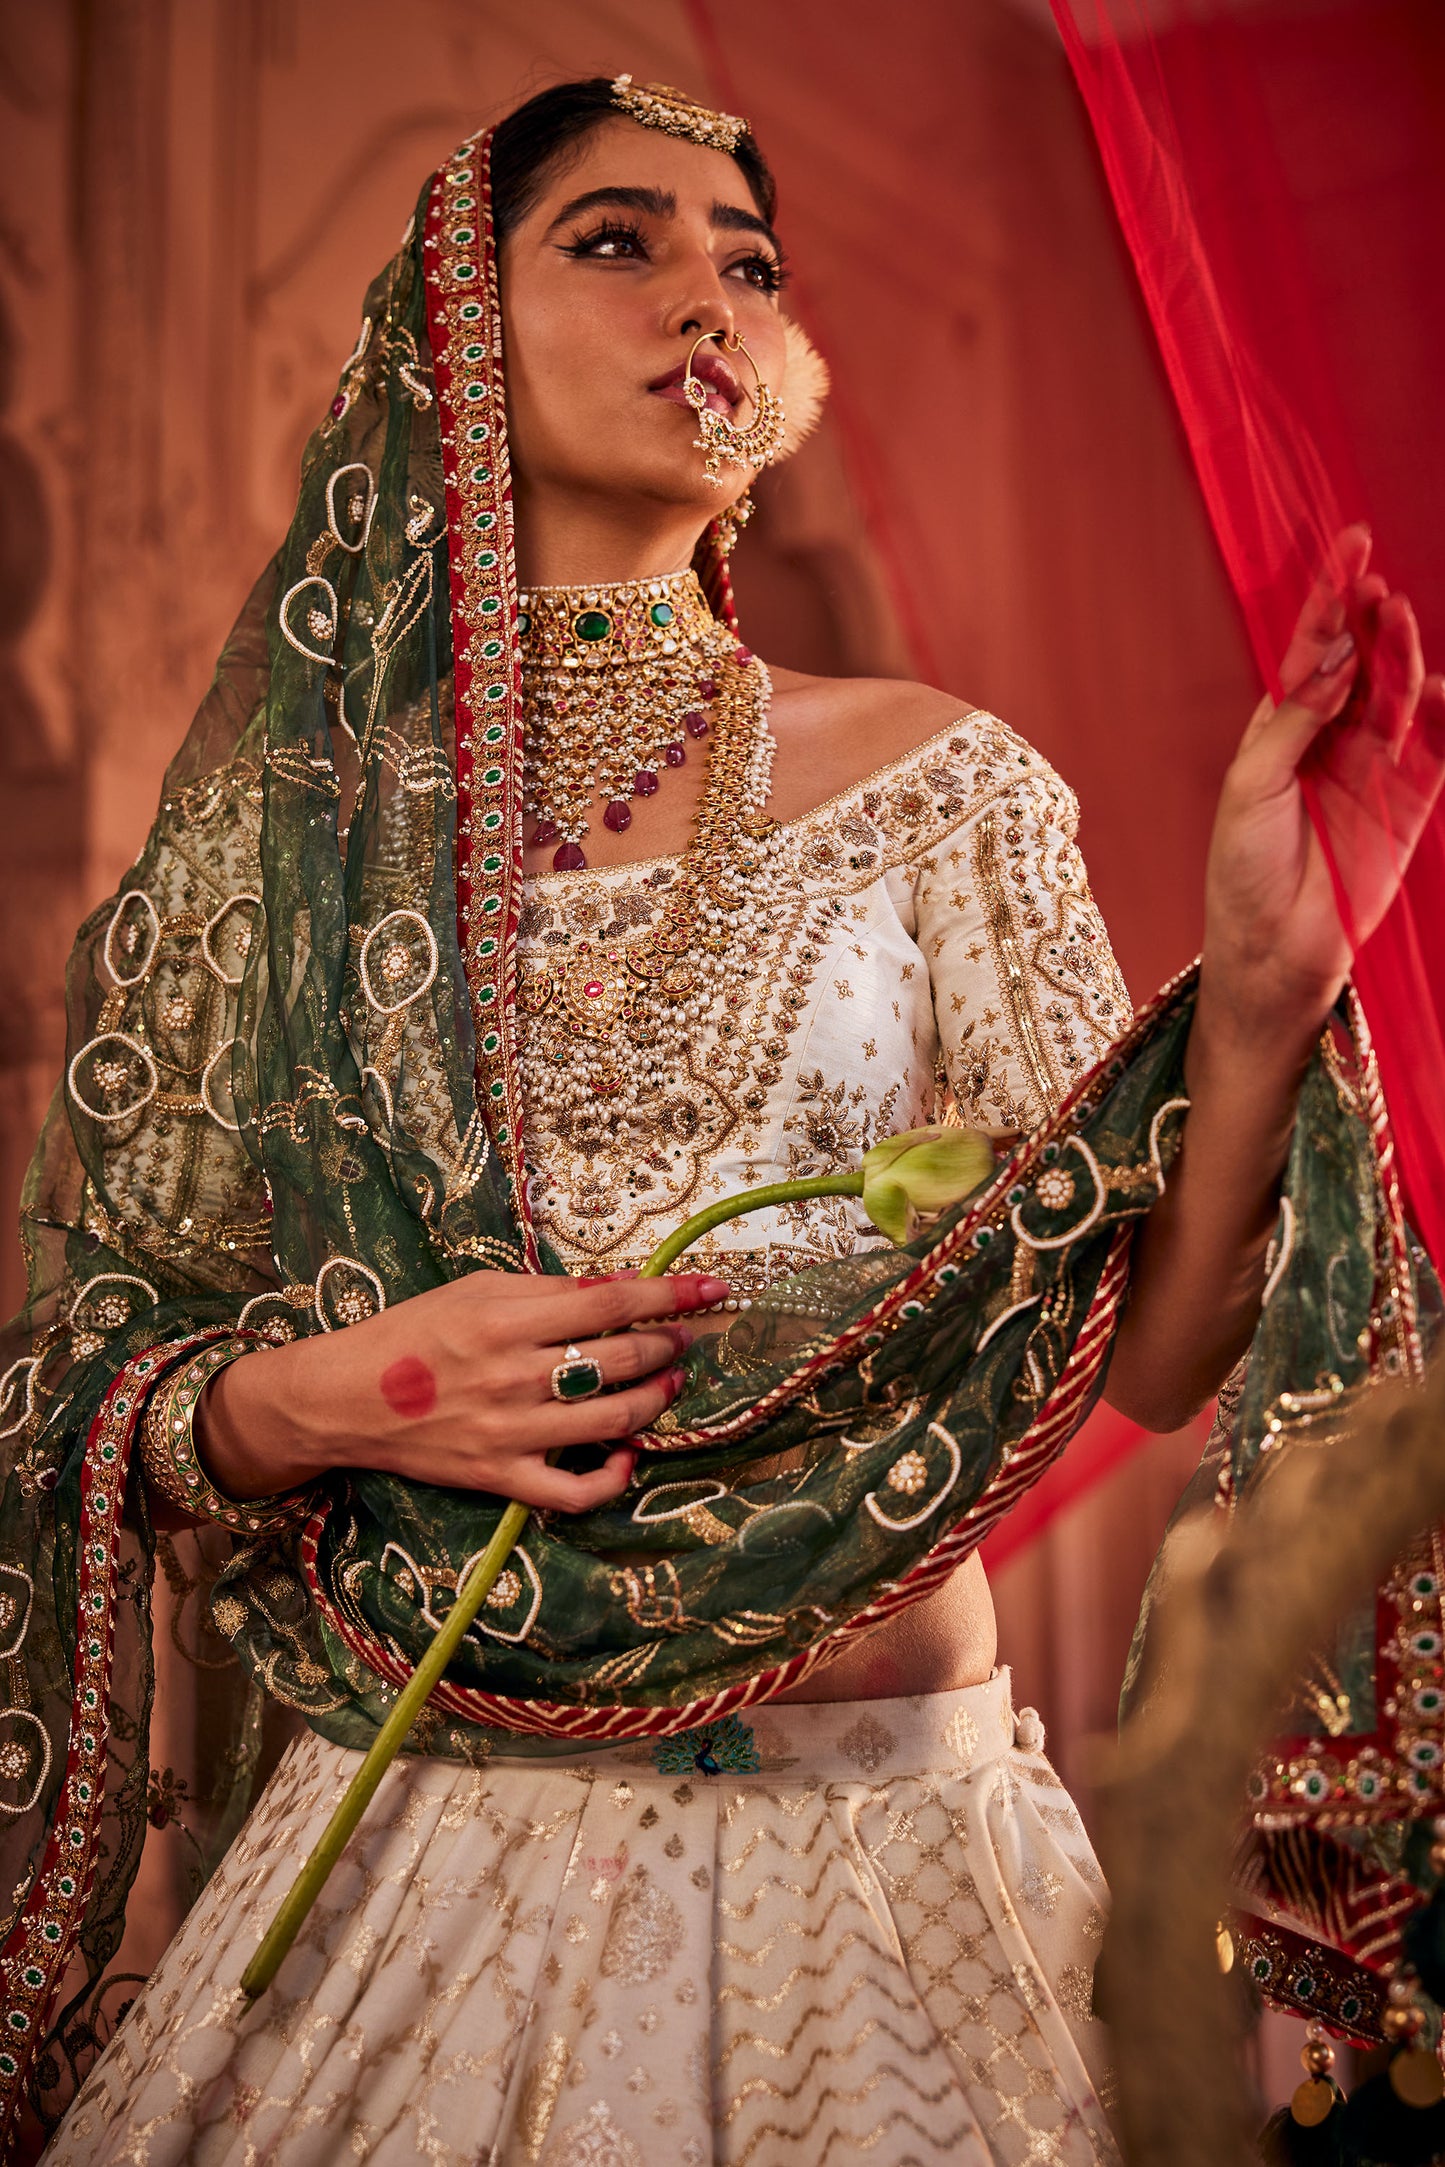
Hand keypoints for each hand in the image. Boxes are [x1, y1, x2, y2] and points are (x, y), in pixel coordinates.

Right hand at [196, 1270, 729, 1513]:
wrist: (344, 1399)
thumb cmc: (410, 1333)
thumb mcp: (475, 1290)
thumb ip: (546, 1291)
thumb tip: (618, 1288)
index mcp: (506, 1320)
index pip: (612, 1303)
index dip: (671, 1295)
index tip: (712, 1290)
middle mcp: (514, 1377)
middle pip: (621, 1361)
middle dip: (668, 1345)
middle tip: (682, 1337)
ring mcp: (510, 1434)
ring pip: (612, 1421)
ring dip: (655, 1399)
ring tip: (668, 1382)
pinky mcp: (500, 1478)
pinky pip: (574, 1491)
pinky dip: (613, 1477)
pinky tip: (628, 1453)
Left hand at [1202, 523, 1444, 1043]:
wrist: (1273, 951)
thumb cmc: (1242, 871)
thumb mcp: (1251, 786)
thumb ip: (1294, 720)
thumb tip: (1334, 658)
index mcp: (1281, 728)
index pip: (1311, 651)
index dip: (1331, 601)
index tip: (1351, 549)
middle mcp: (1330, 739)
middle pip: (1361, 662)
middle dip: (1370, 619)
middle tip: (1374, 585)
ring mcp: (1373, 767)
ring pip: (1399, 694)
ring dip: (1401, 656)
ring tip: (1395, 624)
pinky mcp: (1409, 802)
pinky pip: (1439, 747)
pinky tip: (1441, 690)